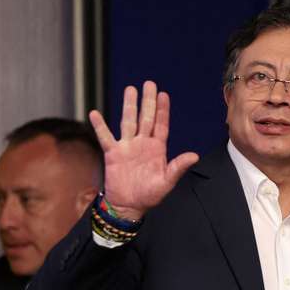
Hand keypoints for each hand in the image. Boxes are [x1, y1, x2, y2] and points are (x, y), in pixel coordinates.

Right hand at [89, 81, 198, 219]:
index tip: (164, 94)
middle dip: (148, 101)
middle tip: (149, 83)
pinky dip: (100, 126)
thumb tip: (194, 155)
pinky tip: (95, 113)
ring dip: (129, 106)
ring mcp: (127, 147)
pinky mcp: (113, 154)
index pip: (161, 124)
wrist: (129, 206)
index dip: (163, 110)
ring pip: (128, 122)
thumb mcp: (167, 181)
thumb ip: (178, 167)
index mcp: (157, 148)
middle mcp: (142, 143)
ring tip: (130, 89)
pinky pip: (105, 137)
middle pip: (146, 117)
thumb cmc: (150, 195)